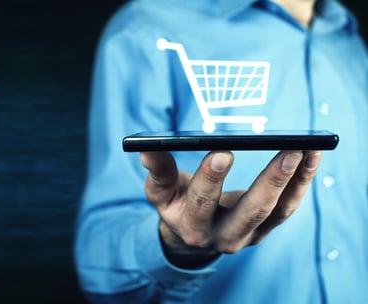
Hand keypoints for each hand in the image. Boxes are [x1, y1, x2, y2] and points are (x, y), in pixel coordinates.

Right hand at [140, 150, 321, 268]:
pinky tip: (311, 157)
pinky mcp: (266, 229)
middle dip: (270, 181)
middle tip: (289, 152)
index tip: (222, 151)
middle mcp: (222, 237)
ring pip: (277, 210)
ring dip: (295, 180)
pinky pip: (289, 207)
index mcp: (192, 226)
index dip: (210, 177)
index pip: (201, 202)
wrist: (192, 236)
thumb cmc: (176, 204)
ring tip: (308, 150)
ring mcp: (248, 236)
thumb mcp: (160, 192)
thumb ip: (157, 172)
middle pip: (251, 211)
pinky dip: (302, 182)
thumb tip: (146, 149)